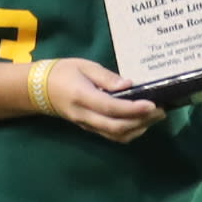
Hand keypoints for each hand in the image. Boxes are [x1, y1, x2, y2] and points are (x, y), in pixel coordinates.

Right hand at [36, 56, 161, 143]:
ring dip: (139, 129)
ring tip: (156, 116)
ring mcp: (88, 125)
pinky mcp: (90, 129)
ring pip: (116, 135)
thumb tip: (128, 85)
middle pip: (116, 127)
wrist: (41, 90)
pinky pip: (112, 136)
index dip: (132, 109)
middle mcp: (86, 116)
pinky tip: (141, 122)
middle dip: (142, 121)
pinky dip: (130, 132)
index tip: (152, 104)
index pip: (110, 107)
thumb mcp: (84, 66)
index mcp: (82, 97)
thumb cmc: (63, 72)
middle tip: (161, 110)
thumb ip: (106, 77)